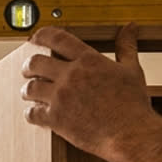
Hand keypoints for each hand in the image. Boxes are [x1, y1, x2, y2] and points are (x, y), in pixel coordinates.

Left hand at [20, 24, 161, 159]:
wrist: (130, 133)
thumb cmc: (133, 105)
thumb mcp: (132, 70)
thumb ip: (126, 47)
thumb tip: (130, 28)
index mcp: (88, 60)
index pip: (57, 39)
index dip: (42, 35)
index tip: (35, 38)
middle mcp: (71, 76)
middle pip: (36, 62)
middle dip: (29, 66)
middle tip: (29, 70)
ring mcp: (61, 97)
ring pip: (30, 88)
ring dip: (28, 90)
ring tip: (30, 93)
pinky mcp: (56, 119)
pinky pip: (32, 113)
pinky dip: (31, 113)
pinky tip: (35, 113)